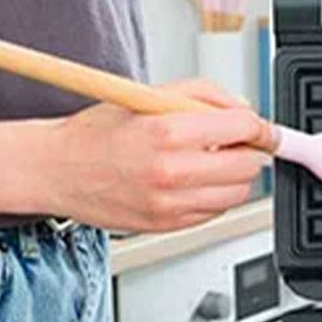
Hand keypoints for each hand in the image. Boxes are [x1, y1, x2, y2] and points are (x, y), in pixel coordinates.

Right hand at [40, 79, 269, 231]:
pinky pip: (215, 212)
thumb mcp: (150, 96)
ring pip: (237, 193)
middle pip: (248, 166)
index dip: (261, 128)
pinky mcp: (167, 226)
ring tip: (209, 162)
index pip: (243, 129)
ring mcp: (170, 204)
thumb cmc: (97, 132)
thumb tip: (244, 108)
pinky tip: (192, 181)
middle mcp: (171, 172)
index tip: (265, 130)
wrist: (55, 170)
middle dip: (248, 152)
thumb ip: (204, 95)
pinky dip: (214, 196)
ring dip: (234, 177)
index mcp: (167, 132)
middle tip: (233, 144)